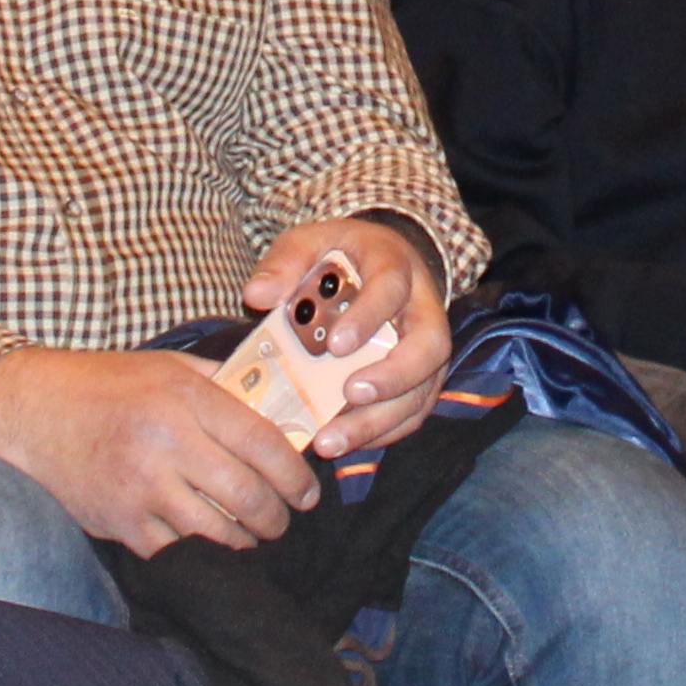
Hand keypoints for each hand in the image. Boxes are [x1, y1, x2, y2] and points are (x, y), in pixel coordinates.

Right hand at [0, 345, 316, 552]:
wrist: (27, 412)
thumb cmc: (100, 385)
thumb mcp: (165, 367)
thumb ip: (221, 384)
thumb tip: (278, 407)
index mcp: (186, 399)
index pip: (265, 444)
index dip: (297, 476)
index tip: (307, 492)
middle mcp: (168, 443)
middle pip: (249, 496)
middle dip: (277, 517)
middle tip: (282, 520)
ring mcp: (143, 488)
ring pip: (219, 533)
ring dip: (245, 541)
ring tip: (251, 535)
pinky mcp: (120, 523)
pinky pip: (178, 551)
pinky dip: (199, 552)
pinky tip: (207, 544)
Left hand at [249, 217, 451, 462]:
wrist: (378, 262)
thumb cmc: (342, 256)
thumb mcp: (310, 242)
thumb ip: (285, 263)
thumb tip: (256, 295)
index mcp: (395, 267)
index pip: (391, 290)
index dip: (368, 319)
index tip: (335, 345)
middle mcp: (422, 310)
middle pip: (428, 347)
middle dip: (391, 378)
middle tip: (348, 396)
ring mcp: (427, 350)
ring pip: (421, 391)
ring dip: (378, 421)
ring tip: (331, 440)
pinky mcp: (423, 380)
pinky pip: (412, 414)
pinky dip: (380, 433)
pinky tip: (344, 443)